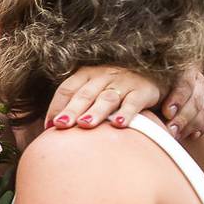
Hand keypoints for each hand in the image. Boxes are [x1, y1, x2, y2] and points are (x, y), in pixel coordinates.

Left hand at [45, 65, 203, 137]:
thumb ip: (74, 105)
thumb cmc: (114, 89)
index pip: (67, 88)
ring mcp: (123, 82)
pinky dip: (126, 113)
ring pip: (106, 98)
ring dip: (95, 112)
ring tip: (85, 125)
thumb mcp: (93, 91)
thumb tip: (49, 128)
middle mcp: (103, 76)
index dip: (56, 106)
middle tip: (61, 125)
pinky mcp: (143, 90)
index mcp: (87, 74)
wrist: (153, 76)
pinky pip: (133, 102)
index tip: (49, 125)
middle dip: (72, 110)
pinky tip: (118, 124)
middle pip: (84, 94)